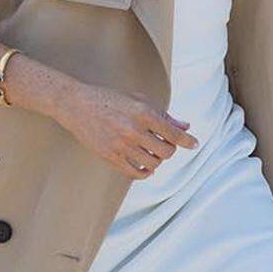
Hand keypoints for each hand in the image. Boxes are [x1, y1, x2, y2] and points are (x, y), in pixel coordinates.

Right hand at [55, 79, 197, 179]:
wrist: (77, 104)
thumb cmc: (110, 99)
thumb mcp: (139, 100)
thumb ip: (164, 115)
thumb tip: (185, 126)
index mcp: (143, 113)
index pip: (174, 133)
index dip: (188, 141)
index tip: (194, 144)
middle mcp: (134, 130)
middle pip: (166, 152)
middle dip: (170, 150)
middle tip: (165, 144)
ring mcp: (122, 145)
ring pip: (153, 164)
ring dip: (157, 160)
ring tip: (152, 152)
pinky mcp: (110, 156)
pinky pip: (136, 172)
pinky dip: (145, 172)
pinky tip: (146, 166)